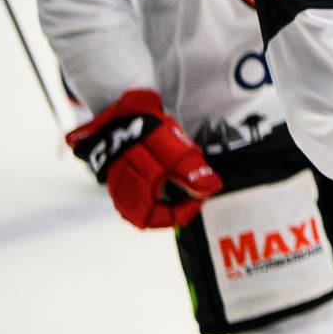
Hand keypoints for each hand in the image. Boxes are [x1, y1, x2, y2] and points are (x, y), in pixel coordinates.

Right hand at [67, 90, 221, 228]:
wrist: (120, 114)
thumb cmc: (147, 136)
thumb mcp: (176, 153)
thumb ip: (192, 174)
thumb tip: (212, 189)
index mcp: (139, 204)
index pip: (171, 219)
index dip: (191, 207)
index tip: (202, 190)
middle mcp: (126, 203)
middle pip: (162, 213)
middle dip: (181, 199)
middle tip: (193, 180)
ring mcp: (121, 193)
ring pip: (153, 202)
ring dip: (170, 191)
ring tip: (180, 170)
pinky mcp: (120, 181)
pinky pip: (143, 191)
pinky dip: (159, 183)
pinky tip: (166, 164)